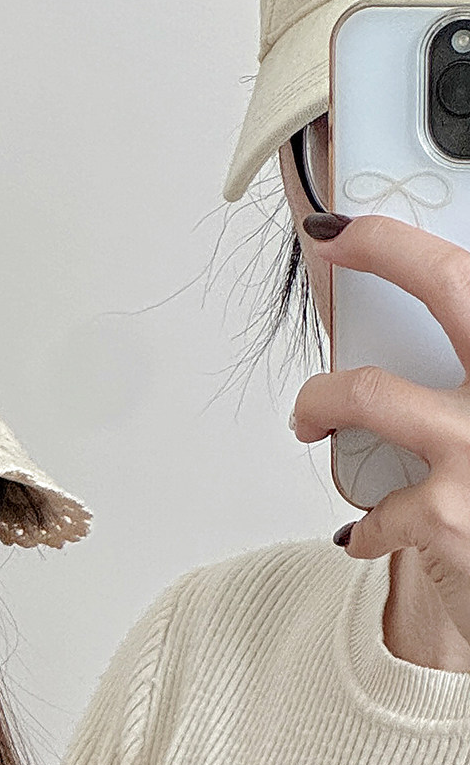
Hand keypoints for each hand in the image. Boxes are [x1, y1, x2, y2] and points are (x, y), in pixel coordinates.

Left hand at [292, 214, 469, 648]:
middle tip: (331, 248)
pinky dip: (360, 527)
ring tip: (309, 421)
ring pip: (366, 391)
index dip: (402, 243)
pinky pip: (369, 508)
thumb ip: (464, 382)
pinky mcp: (446, 516)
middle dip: (383, 251)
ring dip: (319, 403)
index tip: (350, 229)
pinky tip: (367, 535)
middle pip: (450, 286)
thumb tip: (405, 349)